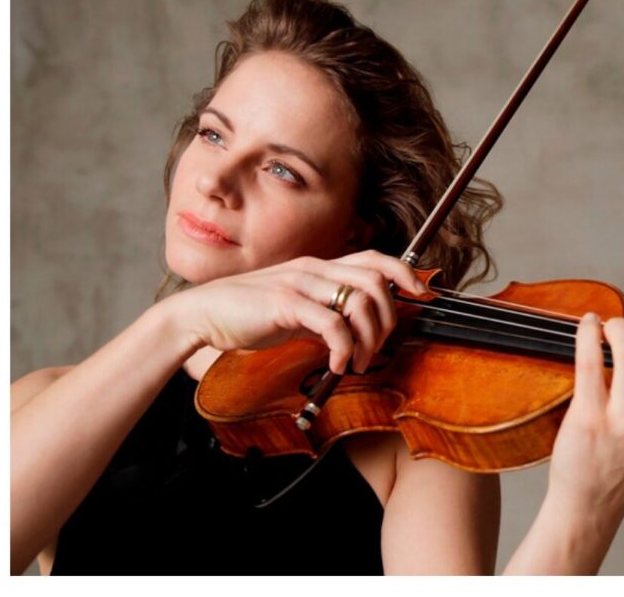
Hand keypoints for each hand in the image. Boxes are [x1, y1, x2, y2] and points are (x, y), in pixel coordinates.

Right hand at [170, 250, 427, 373]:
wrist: (202, 315)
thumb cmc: (248, 314)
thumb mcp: (296, 312)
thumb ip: (326, 315)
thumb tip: (354, 333)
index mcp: (319, 267)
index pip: (374, 259)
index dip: (404, 273)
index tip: (422, 294)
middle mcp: (314, 270)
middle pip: (375, 281)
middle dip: (388, 319)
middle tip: (375, 349)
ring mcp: (300, 283)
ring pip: (360, 300)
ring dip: (368, 338)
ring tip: (356, 362)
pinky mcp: (285, 303)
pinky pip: (331, 323)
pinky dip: (343, 348)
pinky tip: (335, 365)